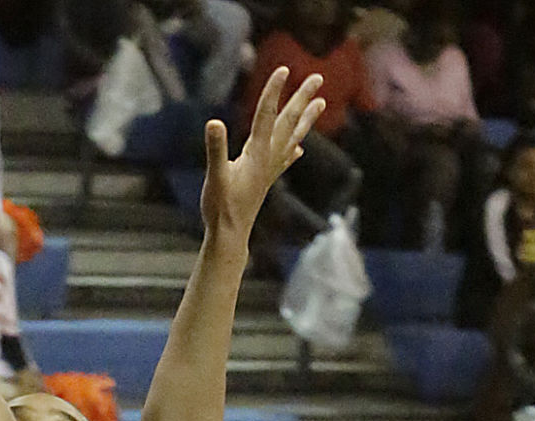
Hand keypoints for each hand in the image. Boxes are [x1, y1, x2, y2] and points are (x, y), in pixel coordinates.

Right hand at [200, 66, 325, 240]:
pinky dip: (293, 150)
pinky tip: (300, 149)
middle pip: (288, 122)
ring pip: (292, 138)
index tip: (284, 69)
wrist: (229, 237)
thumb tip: (213, 123)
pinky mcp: (265, 181)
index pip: (266, 115)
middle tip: (318, 78)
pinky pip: (284, 160)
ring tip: (321, 104)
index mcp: (256, 154)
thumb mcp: (214, 177)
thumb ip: (215, 150)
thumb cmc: (220, 209)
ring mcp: (269, 170)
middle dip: (302, 99)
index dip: (274, 91)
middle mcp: (268, 159)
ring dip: (306, 120)